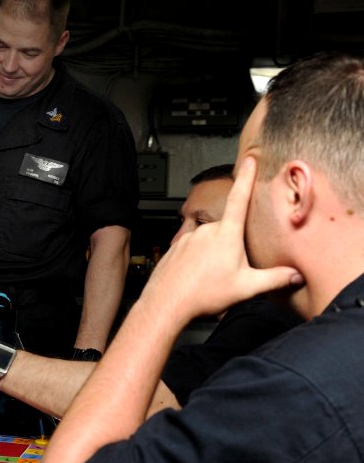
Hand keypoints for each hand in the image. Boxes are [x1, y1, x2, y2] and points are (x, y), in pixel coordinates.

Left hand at [143, 156, 303, 320]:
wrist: (166, 303)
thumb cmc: (203, 294)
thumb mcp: (246, 288)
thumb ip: (274, 279)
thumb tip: (296, 275)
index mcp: (226, 234)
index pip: (240, 198)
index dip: (246, 177)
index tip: (249, 159)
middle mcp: (206, 230)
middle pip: (228, 231)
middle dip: (233, 248)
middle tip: (230, 272)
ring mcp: (188, 237)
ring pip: (209, 243)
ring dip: (214, 257)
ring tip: (212, 280)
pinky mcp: (176, 247)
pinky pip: (193, 251)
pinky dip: (198, 263)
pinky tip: (198, 278)